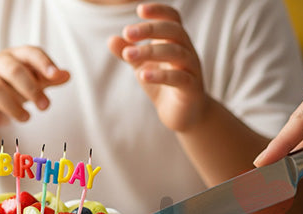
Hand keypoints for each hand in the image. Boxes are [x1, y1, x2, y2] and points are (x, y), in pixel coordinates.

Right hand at [0, 46, 69, 125]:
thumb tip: (67, 75)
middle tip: (45, 107)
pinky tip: (4, 123)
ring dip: (13, 106)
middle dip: (31, 89)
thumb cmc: (9, 85)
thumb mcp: (30, 80)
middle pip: (13, 70)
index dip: (43, 63)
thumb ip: (48, 78)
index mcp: (15, 55)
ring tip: (26, 118)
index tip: (55, 76)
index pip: (30, 53)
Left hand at [107, 3, 207, 131]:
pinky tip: (142, 76)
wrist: (183, 114)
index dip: (159, 11)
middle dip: (150, 29)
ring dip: (150, 51)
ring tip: (128, 55)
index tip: (139, 9)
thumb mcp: (142, 67)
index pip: (172, 18)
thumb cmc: (163, 84)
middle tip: (127, 32)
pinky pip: (179, 78)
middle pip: (175, 31)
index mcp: (175, 42)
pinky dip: (161, 75)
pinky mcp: (192, 89)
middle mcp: (187, 51)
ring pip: (176, 53)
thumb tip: (111, 39)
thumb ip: (129, 53)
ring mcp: (192, 69)